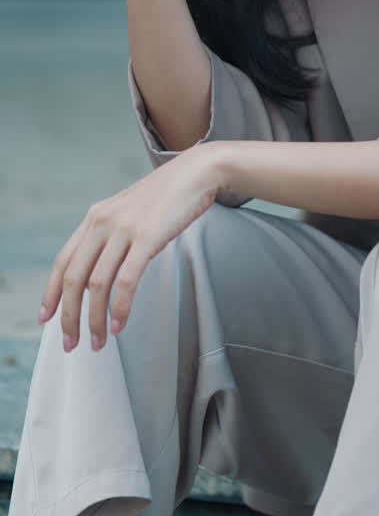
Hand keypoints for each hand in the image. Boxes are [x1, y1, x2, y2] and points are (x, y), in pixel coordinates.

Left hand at [38, 144, 224, 351]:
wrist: (195, 172)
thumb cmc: (166, 196)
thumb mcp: (128, 212)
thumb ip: (110, 236)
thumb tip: (98, 274)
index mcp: (94, 218)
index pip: (62, 261)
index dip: (50, 293)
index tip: (46, 318)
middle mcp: (102, 223)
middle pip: (73, 279)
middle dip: (69, 316)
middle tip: (72, 343)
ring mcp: (124, 229)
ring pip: (97, 284)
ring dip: (94, 319)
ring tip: (98, 341)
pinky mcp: (147, 237)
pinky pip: (126, 280)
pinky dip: (120, 307)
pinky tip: (119, 324)